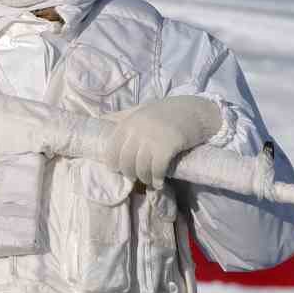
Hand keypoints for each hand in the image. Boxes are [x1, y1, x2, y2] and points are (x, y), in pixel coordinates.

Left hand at [105, 96, 222, 188]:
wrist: (194, 110)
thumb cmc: (166, 112)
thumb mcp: (141, 110)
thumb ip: (122, 116)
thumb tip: (99, 118)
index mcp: (128, 122)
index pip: (111, 149)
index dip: (113, 164)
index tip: (119, 170)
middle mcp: (137, 130)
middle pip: (125, 162)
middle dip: (130, 174)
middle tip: (137, 178)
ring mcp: (152, 138)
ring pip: (141, 168)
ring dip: (145, 179)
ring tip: (150, 181)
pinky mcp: (167, 146)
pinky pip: (157, 170)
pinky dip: (157, 179)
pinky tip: (160, 183)